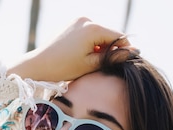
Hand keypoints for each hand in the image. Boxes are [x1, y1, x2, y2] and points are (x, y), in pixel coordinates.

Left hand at [7, 17, 135, 81]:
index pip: (118, 36)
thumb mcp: (91, 64)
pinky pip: (88, 32)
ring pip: (99, 34)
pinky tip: (82, 55)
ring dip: (100, 46)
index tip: (125, 61)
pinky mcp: (72, 24)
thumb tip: (134, 51)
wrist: (39, 65)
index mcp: (93, 28)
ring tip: (90, 61)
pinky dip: (90, 43)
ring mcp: (78, 20)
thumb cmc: (64, 67)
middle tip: (103, 65)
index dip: (124, 49)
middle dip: (110, 48)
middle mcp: (86, 19)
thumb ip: (113, 57)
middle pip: (108, 34)